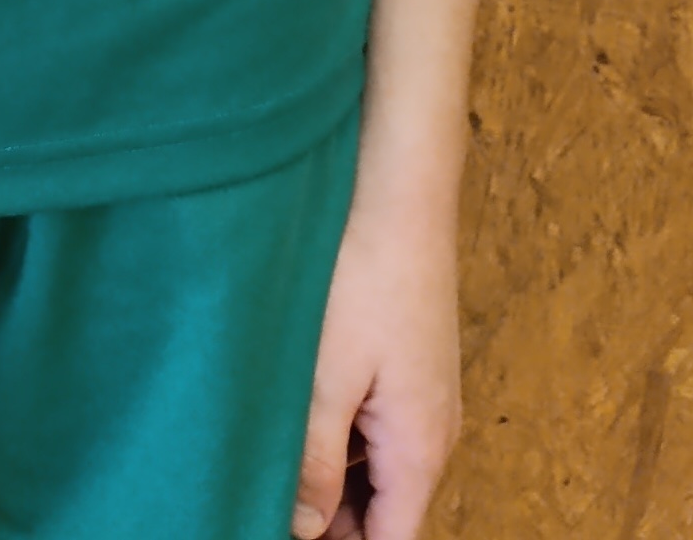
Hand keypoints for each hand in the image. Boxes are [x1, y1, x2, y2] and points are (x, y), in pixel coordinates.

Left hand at [291, 189, 461, 537]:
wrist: (398, 187)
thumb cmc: (363, 274)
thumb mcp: (325, 378)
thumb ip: (313, 461)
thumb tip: (302, 530)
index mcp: (419, 449)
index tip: (279, 530)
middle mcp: (432, 431)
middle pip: (383, 511)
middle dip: (329, 520)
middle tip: (260, 499)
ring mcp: (420, 394)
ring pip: (374, 467)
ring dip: (328, 476)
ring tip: (264, 465)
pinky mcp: (404, 362)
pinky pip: (372, 424)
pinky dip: (336, 435)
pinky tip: (288, 416)